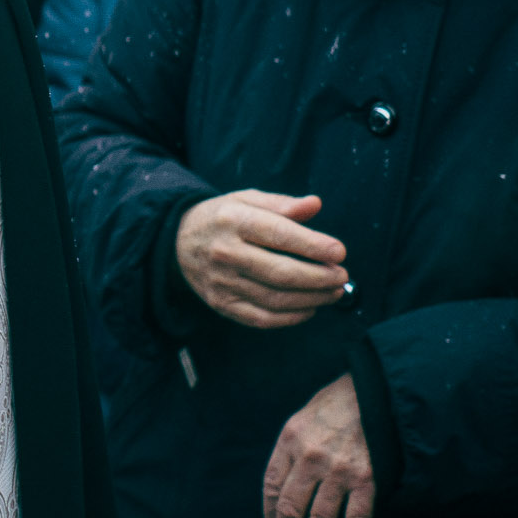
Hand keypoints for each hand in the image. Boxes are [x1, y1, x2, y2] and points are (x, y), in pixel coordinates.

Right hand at [175, 190, 349, 328]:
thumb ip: (282, 204)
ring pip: (275, 298)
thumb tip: (315, 205)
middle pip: (281, 272)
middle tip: (341, 275)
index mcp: (233, 221)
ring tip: (333, 292)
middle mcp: (225, 252)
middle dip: (319, 277)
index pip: (279, 235)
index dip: (313, 245)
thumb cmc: (221, 218)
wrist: (176, 242)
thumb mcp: (246, 200)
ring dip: (311, 299)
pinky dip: (291, 317)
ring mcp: (222, 282)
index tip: (339, 252)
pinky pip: (262, 318)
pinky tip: (310, 309)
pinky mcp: (221, 304)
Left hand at [261, 373, 377, 517]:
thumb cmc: (339, 403)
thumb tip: (286, 483)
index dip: (270, 516)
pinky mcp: (366, 480)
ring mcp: (337, 470)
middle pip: (290, 509)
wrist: (377, 391)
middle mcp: (309, 458)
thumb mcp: (304, 418)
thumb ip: (292, 448)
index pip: (271, 488)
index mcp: (290, 441)